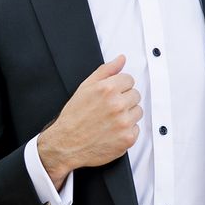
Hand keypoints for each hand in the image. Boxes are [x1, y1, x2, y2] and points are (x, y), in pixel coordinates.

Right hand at [38, 55, 141, 189]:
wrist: (66, 144)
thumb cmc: (74, 116)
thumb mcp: (85, 87)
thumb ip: (106, 71)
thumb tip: (121, 59)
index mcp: (108, 89)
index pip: (129, 79)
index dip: (119, 87)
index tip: (111, 95)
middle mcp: (117, 105)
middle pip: (135, 94)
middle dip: (124, 100)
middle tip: (109, 109)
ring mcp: (124, 122)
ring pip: (138, 111)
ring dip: (127, 115)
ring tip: (110, 120)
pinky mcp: (128, 138)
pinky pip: (136, 128)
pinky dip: (127, 130)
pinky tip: (112, 131)